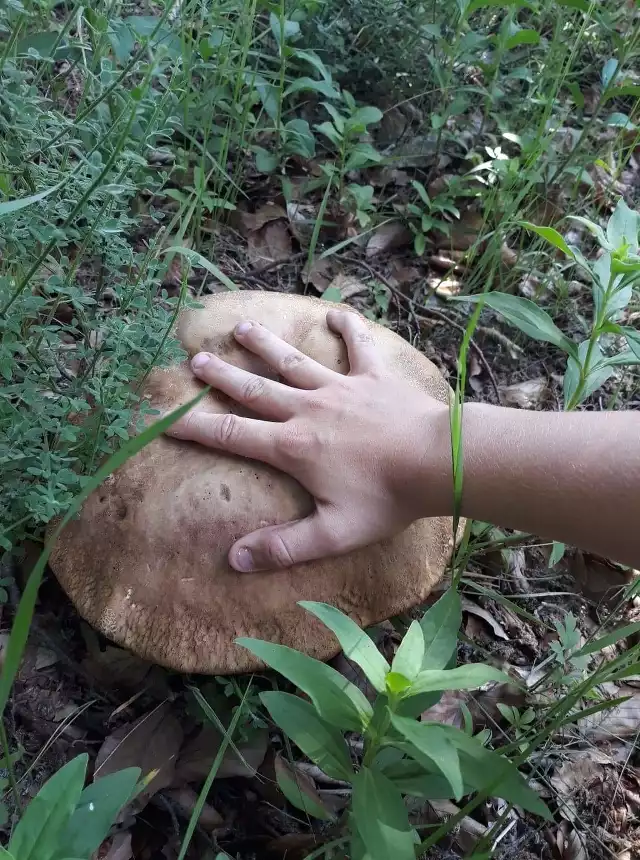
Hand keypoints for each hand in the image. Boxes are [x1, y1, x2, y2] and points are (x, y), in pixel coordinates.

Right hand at [167, 310, 452, 571]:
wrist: (438, 462)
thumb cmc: (387, 499)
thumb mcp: (333, 533)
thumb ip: (284, 546)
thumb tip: (234, 559)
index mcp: (293, 447)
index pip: (233, 436)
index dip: (196, 428)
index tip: (165, 419)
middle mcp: (308, 410)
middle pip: (255, 389)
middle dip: (222, 376)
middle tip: (195, 360)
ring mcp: (340, 388)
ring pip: (293, 361)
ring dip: (264, 345)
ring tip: (240, 328)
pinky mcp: (373, 376)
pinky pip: (357, 346)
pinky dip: (346, 328)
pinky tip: (335, 312)